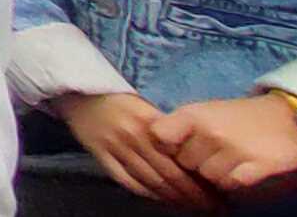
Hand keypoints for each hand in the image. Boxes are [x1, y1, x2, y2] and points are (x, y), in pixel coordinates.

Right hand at [61, 92, 219, 208]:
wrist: (78, 92)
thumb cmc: (118, 99)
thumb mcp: (146, 107)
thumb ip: (167, 129)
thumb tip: (198, 156)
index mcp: (149, 121)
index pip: (181, 158)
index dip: (201, 179)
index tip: (219, 191)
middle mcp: (132, 136)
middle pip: (168, 175)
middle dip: (193, 195)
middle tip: (211, 207)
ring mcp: (114, 147)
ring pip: (150, 181)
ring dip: (173, 198)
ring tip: (191, 207)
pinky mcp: (100, 155)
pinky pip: (127, 181)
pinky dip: (146, 193)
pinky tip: (160, 198)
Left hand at [154, 94, 296, 194]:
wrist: (283, 117)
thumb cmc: (236, 115)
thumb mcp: (203, 111)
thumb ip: (179, 126)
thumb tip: (154, 143)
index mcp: (193, 114)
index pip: (159, 136)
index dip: (165, 145)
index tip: (174, 145)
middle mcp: (211, 131)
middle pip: (184, 163)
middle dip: (194, 161)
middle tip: (209, 152)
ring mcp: (234, 150)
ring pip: (207, 176)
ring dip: (215, 172)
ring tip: (227, 157)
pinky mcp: (255, 166)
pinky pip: (230, 184)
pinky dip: (234, 179)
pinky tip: (240, 166)